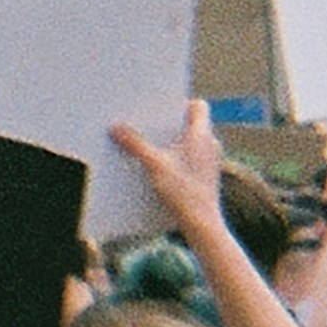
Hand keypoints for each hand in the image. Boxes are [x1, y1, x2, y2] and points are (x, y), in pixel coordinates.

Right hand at [108, 101, 226, 230]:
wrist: (202, 223)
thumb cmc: (184, 192)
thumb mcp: (154, 164)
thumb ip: (135, 144)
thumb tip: (116, 127)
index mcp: (202, 134)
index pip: (198, 106)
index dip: (179, 103)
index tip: (160, 108)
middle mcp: (210, 145)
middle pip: (190, 124)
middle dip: (168, 124)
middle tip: (147, 126)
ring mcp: (209, 162)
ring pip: (190, 143)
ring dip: (171, 143)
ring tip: (149, 149)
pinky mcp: (205, 177)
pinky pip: (190, 159)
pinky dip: (176, 160)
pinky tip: (157, 170)